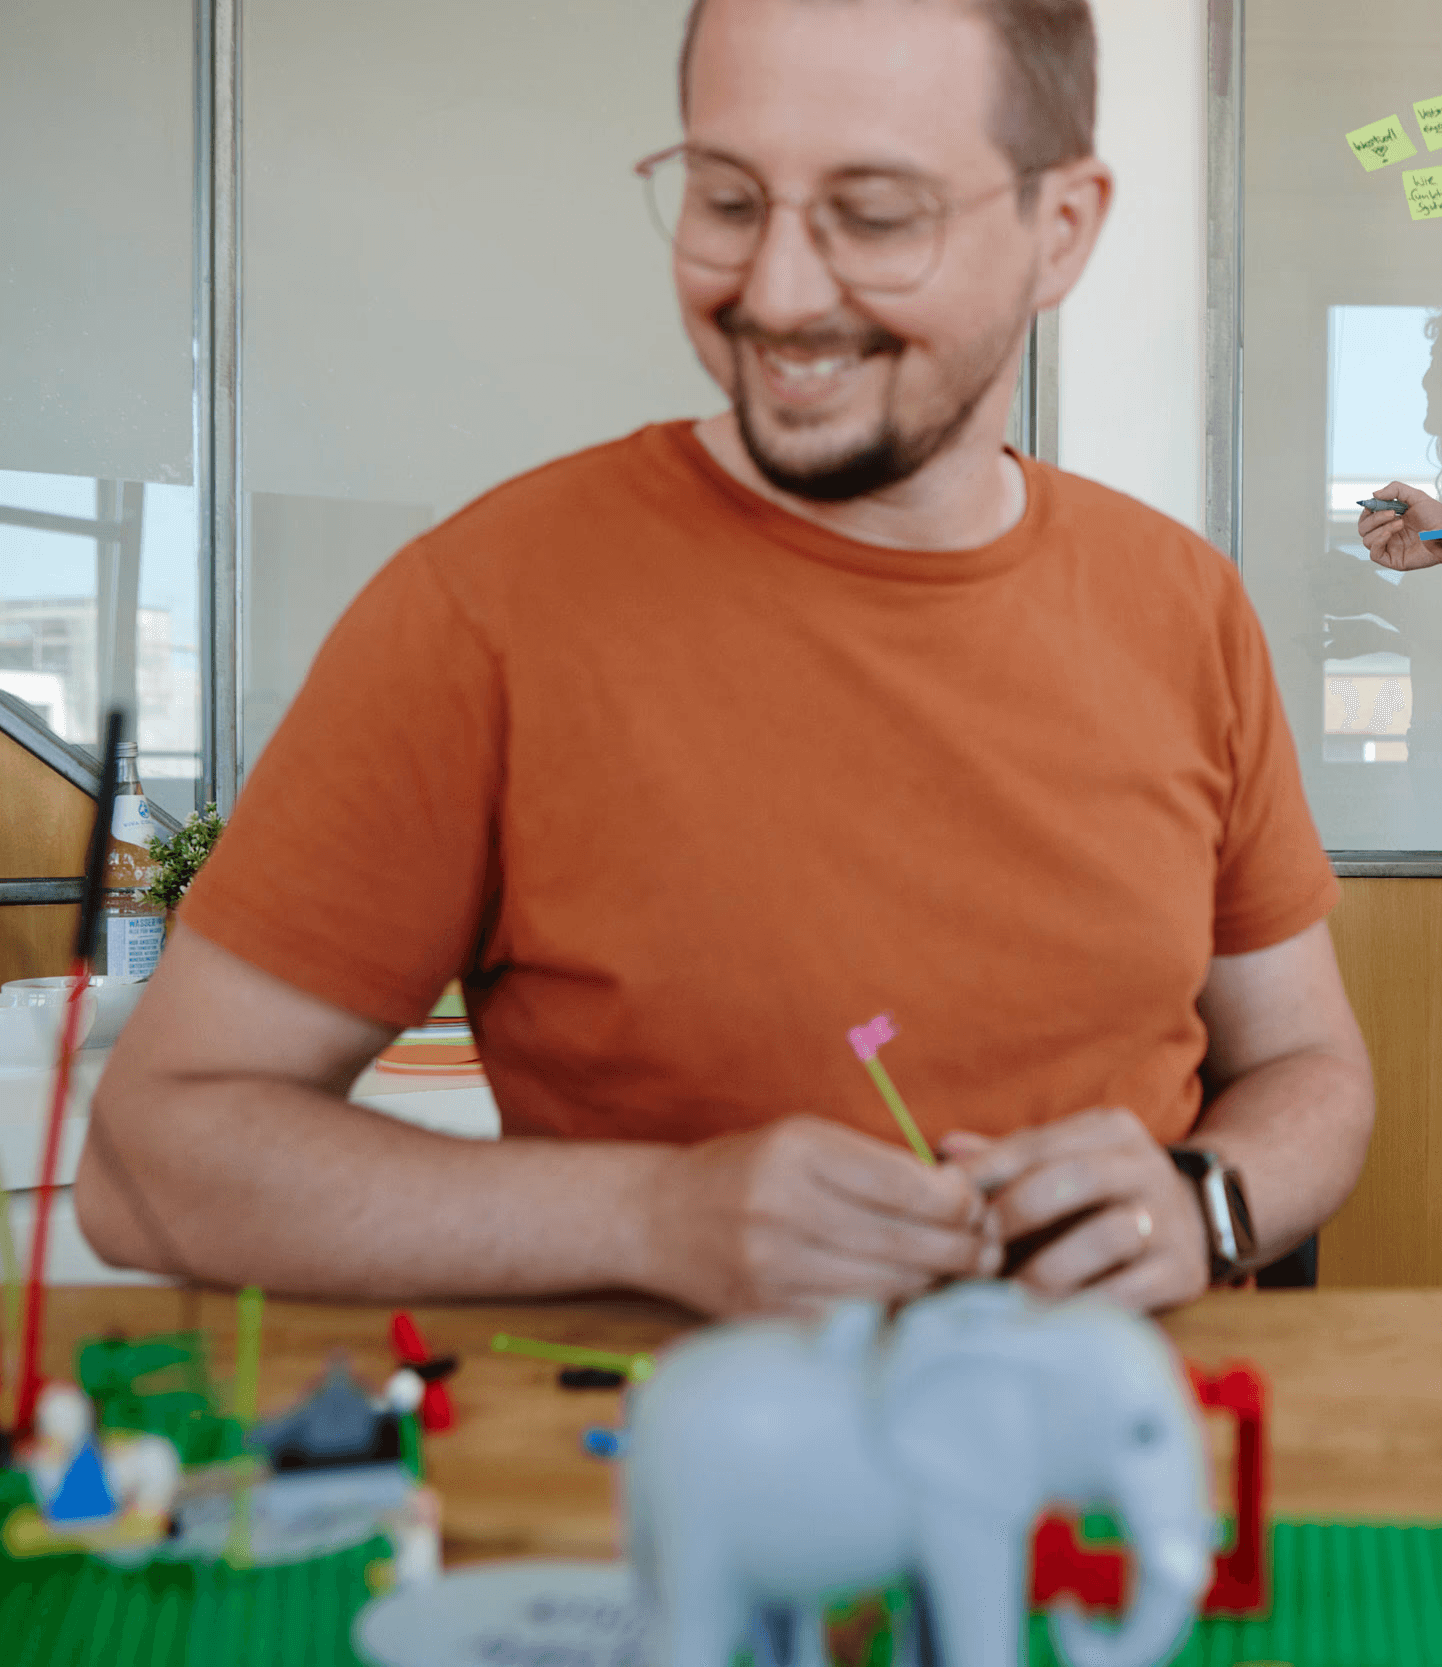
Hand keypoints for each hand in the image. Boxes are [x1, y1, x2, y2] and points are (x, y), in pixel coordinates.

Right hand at [641, 1115, 998, 1317]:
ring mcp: (773, 1268)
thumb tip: (963, 1197)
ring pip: (890, 1289)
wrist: (660, 1217)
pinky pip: (855, 1322)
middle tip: (988, 1249)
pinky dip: (893, 1315)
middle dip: (964, 1249)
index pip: (909, 1185)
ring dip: (938, 1286)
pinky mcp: (767, 1315)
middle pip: (908, 1243)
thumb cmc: (750, 1170)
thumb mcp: (806, 1139)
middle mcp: (785, 1208)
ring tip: (959, 1274)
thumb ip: (878, 1164)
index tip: (976, 1206)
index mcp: (800, 1151)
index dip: (960, 1201)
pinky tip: (911, 1301)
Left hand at [939, 1108, 1209, 1311]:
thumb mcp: (1063, 1163)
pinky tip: (1048, 1316)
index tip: (948, 1203)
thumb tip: (945, 1149)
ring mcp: (1170, 1218)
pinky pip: (1127, 1290)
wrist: (1197, 1223)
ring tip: (1010, 1291)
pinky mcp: (1182, 1272)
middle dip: (1018, 1212)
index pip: (1037, 1143)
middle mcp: (1144, 1165)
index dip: (987, 1172)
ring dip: (1048, 1268)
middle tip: (979, 1247)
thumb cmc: (1101, 1194)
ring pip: (1106, 1235)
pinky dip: (1081, 1305)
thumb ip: (1007, 1158)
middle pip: (1074, 1178)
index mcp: (1108, 1130)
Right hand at [1358, 481, 1441, 571]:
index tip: (1375, 503)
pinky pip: (1374, 554)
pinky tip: (1389, 533)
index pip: (1368, 516)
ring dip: (1380, 529)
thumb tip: (1374, 494)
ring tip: (1400, 523)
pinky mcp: (1392, 559)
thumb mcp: (1417, 497)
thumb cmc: (1437, 519)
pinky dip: (1378, 542)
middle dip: (1374, 519)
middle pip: (1363, 528)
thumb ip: (1396, 490)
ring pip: (1366, 540)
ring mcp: (1389, 546)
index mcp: (1391, 519)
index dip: (1368, 509)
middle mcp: (1388, 533)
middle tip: (1391, 513)